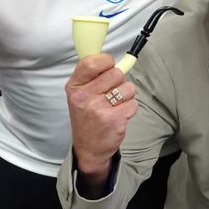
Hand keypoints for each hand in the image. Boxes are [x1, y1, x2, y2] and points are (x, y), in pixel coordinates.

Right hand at [65, 53, 136, 176]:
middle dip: (119, 82)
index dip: (106, 61)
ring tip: (114, 105)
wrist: (88, 149)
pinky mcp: (114, 119)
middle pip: (116, 73)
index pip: (92, 62)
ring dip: (126, 96)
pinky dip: (130, 108)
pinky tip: (119, 115)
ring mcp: (98, 108)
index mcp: (75, 87)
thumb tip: (115, 59)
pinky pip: (133, 103)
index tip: (108, 68)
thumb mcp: (80, 95)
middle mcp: (84, 96)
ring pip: (128, 87)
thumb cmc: (87, 118)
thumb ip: (93, 76)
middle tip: (111, 94)